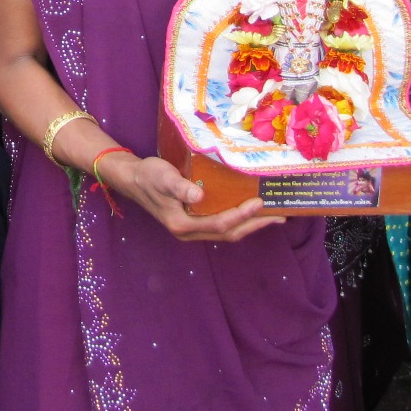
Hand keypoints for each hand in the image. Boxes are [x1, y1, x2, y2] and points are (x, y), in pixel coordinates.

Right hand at [105, 153, 287, 242]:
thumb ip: (180, 187)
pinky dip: (238, 220)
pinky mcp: (194, 221)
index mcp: (182, 224)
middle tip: (279, 216)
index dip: (241, 215)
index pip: (219, 224)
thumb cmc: (148, 176)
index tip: (259, 203)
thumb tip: (199, 196)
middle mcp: (188, 232)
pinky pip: (221, 225)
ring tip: (272, 216)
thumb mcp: (162, 177)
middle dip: (254, 225)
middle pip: (228, 234)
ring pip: (226, 232)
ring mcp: (191, 229)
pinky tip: (249, 211)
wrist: (132, 179)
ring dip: (250, 225)